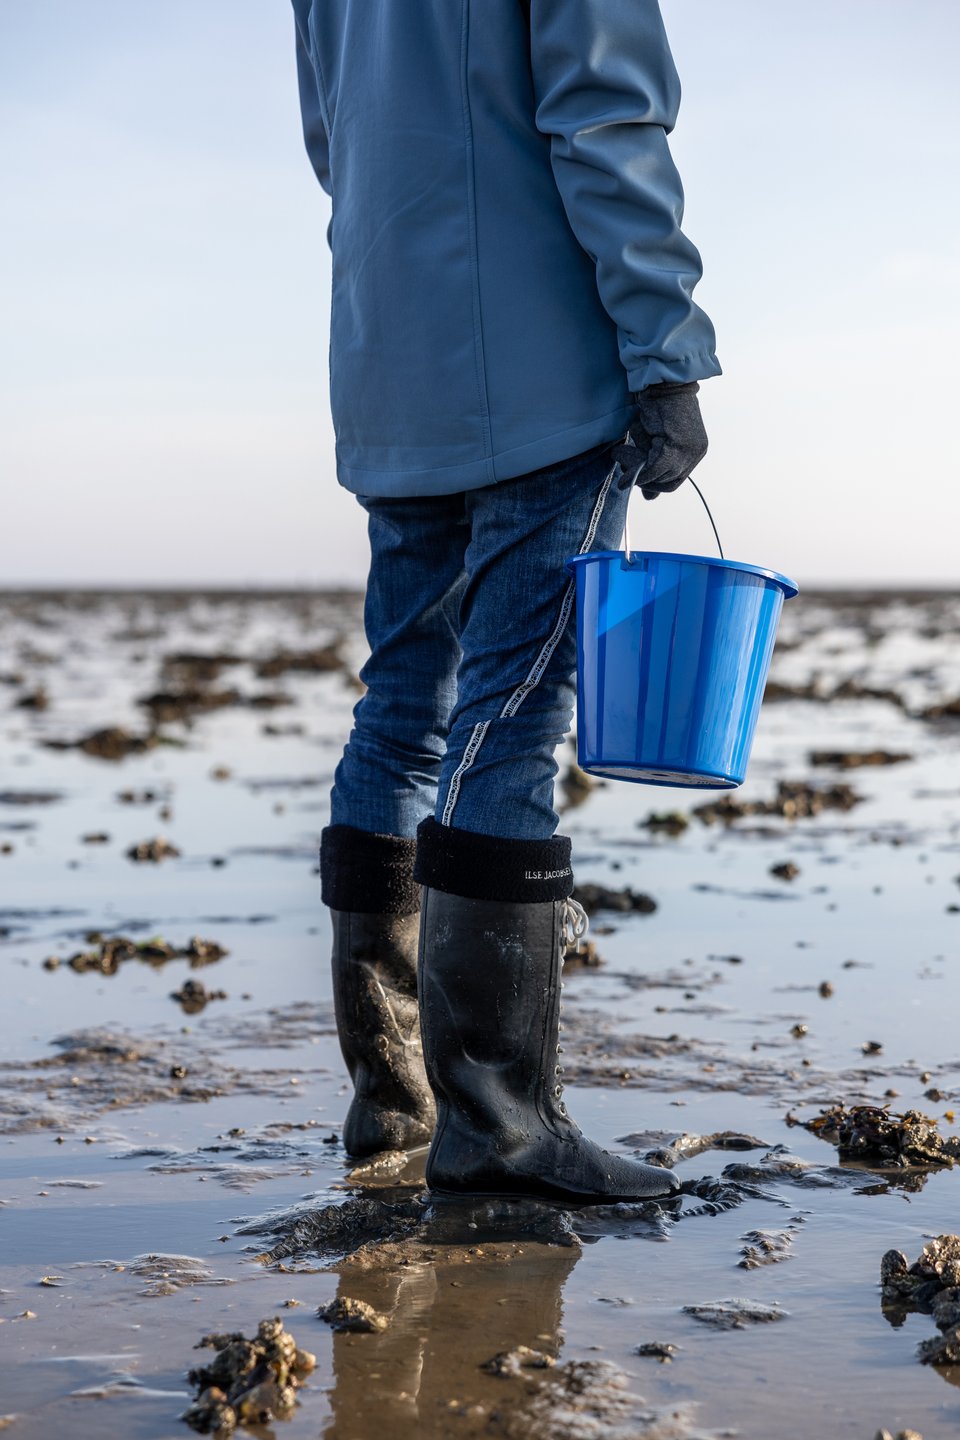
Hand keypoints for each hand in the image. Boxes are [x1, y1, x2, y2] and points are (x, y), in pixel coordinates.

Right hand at [611, 380, 707, 499]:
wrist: (661, 381)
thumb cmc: (655, 405)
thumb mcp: (652, 441)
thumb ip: (652, 465)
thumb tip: (650, 498)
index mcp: (694, 451)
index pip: (674, 480)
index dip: (653, 483)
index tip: (634, 477)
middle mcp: (696, 452)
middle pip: (668, 483)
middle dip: (643, 479)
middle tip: (624, 464)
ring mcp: (690, 450)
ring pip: (660, 477)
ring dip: (635, 470)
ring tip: (620, 454)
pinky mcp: (678, 445)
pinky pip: (655, 469)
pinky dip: (637, 470)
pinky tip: (622, 462)